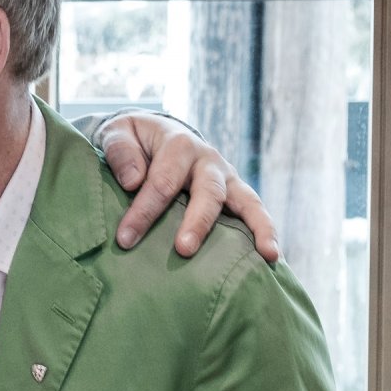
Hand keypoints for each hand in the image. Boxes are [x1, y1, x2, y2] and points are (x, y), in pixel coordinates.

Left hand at [101, 114, 278, 261]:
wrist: (152, 132)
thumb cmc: (132, 140)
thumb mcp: (117, 133)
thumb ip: (121, 152)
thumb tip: (133, 180)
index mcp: (178, 144)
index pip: (162, 181)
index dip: (143, 211)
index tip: (125, 239)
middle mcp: (208, 160)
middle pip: (208, 192)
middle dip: (197, 222)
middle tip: (183, 250)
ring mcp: (226, 177)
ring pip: (246, 201)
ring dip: (256, 227)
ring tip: (267, 255)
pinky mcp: (234, 193)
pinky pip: (253, 212)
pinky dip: (266, 232)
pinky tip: (273, 258)